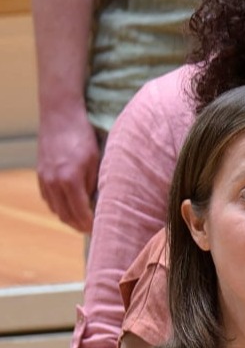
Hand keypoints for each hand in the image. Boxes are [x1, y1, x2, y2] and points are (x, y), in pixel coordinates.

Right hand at [37, 115, 99, 233]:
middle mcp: (53, 182)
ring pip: (55, 209)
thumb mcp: (96, 161)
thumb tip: (97, 205)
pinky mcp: (40, 174)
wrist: (60, 117)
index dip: (90, 225)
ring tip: (84, 220)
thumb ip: (94, 185)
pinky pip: (48, 199)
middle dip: (79, 226)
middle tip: (93, 230)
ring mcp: (44, 179)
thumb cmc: (83, 137)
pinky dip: (59, 206)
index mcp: (69, 180)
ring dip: (69, 217)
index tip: (101, 230)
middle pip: (65, 216)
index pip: (80, 213)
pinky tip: (70, 206)